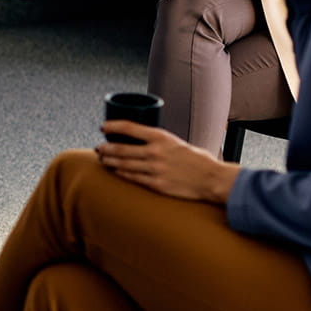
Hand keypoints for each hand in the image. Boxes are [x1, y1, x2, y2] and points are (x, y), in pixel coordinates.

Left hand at [95, 122, 239, 202]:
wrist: (212, 179)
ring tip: (103, 159)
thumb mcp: (176, 142)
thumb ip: (158, 142)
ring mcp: (155, 169)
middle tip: (99, 148)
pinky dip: (121, 173)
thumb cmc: (196, 160)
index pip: (129, 127)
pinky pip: (132, 178)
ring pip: (123, 164)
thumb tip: (140, 142)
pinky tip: (115, 171)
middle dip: (106, 148)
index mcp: (161, 137)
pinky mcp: (156, 184)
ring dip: (109, 161)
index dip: (112, 126)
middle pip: (121, 148)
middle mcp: (155, 152)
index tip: (103, 127)